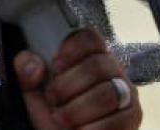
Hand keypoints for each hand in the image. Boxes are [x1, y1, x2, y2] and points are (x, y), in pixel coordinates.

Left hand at [15, 28, 141, 129]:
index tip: (55, 65)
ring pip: (107, 93)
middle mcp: (113, 72)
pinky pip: (116, 121)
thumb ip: (27, 77)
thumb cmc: (55, 119)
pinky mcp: (132, 119)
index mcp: (90, 58)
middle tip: (53, 100)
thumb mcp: (35, 97)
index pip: (90, 38)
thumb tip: (31, 63)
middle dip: (68, 85)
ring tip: (61, 119)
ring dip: (77, 110)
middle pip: (98, 65)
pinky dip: (91, 129)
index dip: (72, 47)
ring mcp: (126, 95)